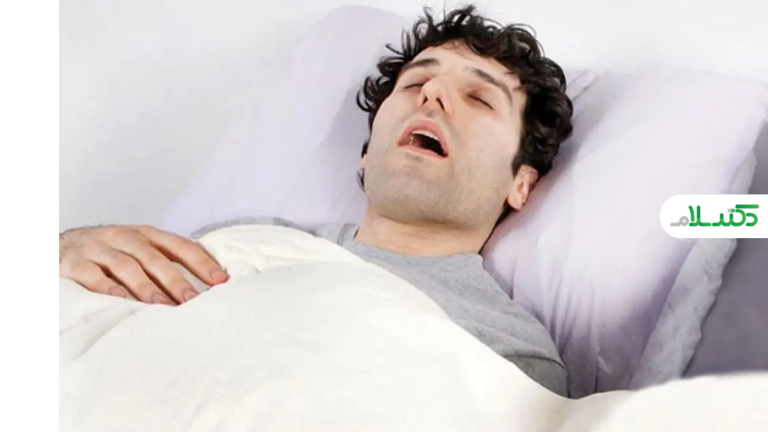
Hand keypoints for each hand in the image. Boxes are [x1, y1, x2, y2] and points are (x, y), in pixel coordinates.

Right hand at [59, 225, 227, 304]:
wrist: (60, 247)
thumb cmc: (109, 254)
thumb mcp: (138, 250)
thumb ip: (166, 262)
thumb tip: (208, 283)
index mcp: (144, 235)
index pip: (178, 245)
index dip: (200, 261)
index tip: (220, 280)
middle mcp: (123, 238)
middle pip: (154, 257)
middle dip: (176, 279)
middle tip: (193, 300)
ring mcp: (97, 249)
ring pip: (126, 266)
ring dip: (146, 287)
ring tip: (162, 306)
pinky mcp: (74, 263)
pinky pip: (92, 275)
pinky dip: (108, 288)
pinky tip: (122, 301)